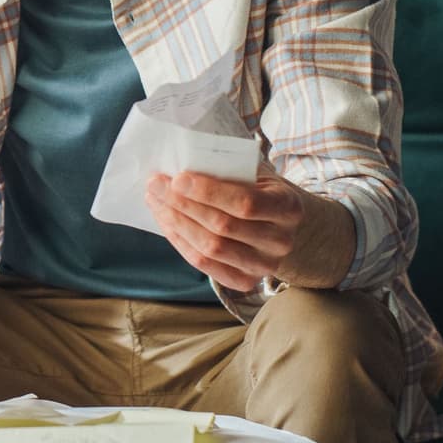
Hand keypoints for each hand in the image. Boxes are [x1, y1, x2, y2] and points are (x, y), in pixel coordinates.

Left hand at [144, 170, 354, 291]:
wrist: (287, 229)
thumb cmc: (263, 192)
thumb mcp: (258, 174)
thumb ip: (229, 168)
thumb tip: (180, 160)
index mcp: (288, 207)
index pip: (244, 203)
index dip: (207, 192)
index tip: (177, 178)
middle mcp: (280, 241)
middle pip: (221, 226)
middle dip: (181, 203)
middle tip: (155, 184)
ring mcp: (264, 266)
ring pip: (210, 248)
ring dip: (175, 222)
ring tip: (155, 201)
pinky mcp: (245, 282)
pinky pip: (204, 264)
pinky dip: (179, 242)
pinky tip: (166, 222)